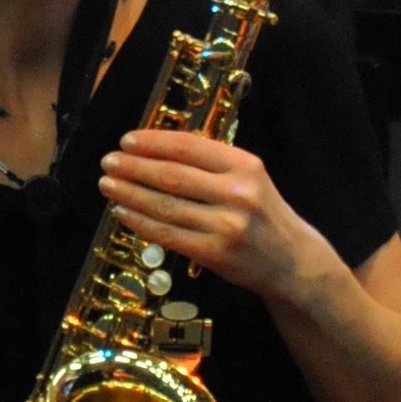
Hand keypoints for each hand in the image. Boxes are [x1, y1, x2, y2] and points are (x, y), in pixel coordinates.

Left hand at [98, 129, 323, 298]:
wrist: (292, 260)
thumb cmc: (264, 213)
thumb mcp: (250, 177)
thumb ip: (213, 163)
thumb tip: (158, 149)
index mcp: (246, 165)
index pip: (190, 147)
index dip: (154, 142)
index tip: (127, 140)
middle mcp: (238, 193)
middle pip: (173, 175)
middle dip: (134, 167)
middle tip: (109, 161)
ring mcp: (227, 225)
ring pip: (166, 206)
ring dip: (130, 193)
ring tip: (108, 184)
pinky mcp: (215, 254)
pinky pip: (168, 234)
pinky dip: (141, 222)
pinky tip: (123, 212)